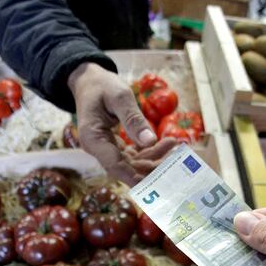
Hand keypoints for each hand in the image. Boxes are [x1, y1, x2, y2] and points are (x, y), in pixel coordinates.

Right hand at [69, 62, 173, 183]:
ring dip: (155, 157)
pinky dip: (151, 150)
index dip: (134, 177)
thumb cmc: (102, 86)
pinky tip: (168, 143)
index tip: (155, 185)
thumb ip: (133, 119)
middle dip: (151, 167)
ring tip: (174, 145)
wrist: (90, 81)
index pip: (114, 165)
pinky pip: (135, 154)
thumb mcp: (119, 97)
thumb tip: (150, 140)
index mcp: (93, 139)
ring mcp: (106, 149)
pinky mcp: (115, 146)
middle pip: (126, 167)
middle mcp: (98, 149)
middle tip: (175, 161)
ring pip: (133, 162)